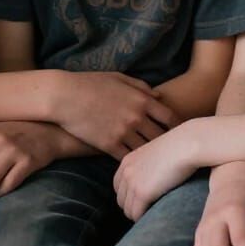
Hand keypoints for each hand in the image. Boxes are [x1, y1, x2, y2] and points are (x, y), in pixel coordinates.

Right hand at [56, 72, 179, 158]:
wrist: (65, 96)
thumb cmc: (91, 83)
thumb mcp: (118, 78)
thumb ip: (141, 86)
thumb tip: (159, 96)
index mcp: (141, 99)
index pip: (170, 117)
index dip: (177, 127)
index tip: (179, 134)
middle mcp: (136, 116)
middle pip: (161, 137)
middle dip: (167, 146)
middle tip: (171, 154)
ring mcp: (123, 132)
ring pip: (146, 151)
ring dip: (151, 158)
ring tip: (156, 165)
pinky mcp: (109, 145)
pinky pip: (128, 159)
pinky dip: (133, 163)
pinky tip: (135, 167)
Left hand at [113, 121, 198, 220]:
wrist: (186, 145)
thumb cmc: (178, 148)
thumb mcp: (155, 154)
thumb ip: (147, 167)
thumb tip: (151, 181)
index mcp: (127, 161)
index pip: (119, 187)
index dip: (130, 196)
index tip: (144, 200)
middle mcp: (126, 172)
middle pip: (121, 201)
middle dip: (134, 207)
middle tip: (151, 209)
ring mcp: (132, 183)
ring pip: (128, 211)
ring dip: (140, 214)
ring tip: (155, 212)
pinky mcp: (142, 193)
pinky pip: (137, 215)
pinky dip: (146, 217)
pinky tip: (158, 213)